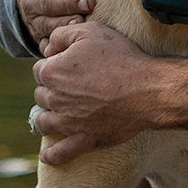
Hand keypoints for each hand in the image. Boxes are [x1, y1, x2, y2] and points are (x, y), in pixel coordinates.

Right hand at [17, 0, 95, 47]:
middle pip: (48, 2)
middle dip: (69, 3)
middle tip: (90, 2)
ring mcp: (33, 20)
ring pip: (46, 25)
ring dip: (65, 24)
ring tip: (84, 22)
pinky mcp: (38, 37)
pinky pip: (45, 44)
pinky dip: (58, 45)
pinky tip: (73, 41)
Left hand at [31, 21, 187, 165]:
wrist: (147, 89)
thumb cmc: (121, 58)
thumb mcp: (90, 32)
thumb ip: (61, 35)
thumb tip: (49, 47)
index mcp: (53, 72)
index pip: (39, 70)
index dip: (52, 65)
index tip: (65, 66)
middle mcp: (55, 99)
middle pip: (41, 95)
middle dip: (50, 90)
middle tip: (68, 87)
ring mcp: (68, 122)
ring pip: (43, 122)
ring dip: (46, 118)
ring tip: (54, 115)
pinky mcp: (83, 140)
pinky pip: (60, 153)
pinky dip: (51, 156)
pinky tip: (47, 156)